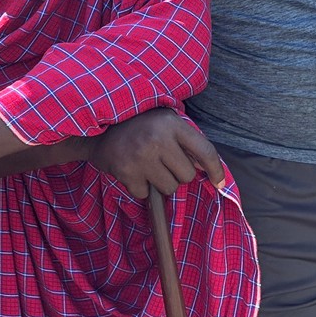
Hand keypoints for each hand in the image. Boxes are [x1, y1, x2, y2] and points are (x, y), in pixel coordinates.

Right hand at [90, 107, 224, 198]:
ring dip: (159, 182)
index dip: (216, 170)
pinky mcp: (126, 171)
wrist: (96, 128)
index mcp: (171, 123)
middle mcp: (158, 138)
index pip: (205, 151)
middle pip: (187, 175)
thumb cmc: (138, 125)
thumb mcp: (164, 122)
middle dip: (177, 173)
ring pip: (169, 188)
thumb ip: (186, 141)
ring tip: (146, 165)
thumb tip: (207, 170)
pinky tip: (132, 171)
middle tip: (161, 161)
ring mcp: (141, 156)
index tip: (219, 183)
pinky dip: (140, 187)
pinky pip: (145, 194)